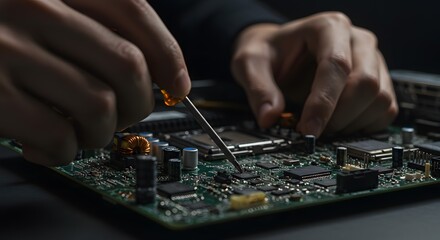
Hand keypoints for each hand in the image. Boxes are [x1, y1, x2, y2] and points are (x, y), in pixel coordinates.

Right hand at [0, 0, 190, 164]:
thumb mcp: (41, 5)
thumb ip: (92, 25)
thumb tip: (163, 74)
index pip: (134, 13)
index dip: (169, 55)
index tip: (176, 86)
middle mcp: (32, 5)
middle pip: (126, 66)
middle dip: (139, 103)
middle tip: (125, 115)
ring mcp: (6, 49)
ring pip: (99, 105)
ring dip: (102, 132)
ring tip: (84, 133)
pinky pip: (57, 134)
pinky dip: (65, 150)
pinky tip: (50, 145)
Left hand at [231, 12, 397, 136]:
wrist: (281, 52)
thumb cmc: (270, 53)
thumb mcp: (250, 63)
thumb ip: (258, 88)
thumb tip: (269, 118)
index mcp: (329, 28)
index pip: (336, 65)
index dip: (323, 103)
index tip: (307, 129)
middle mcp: (358, 41)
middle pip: (366, 84)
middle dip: (338, 116)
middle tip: (311, 130)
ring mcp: (373, 62)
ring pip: (380, 100)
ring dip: (350, 124)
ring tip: (322, 126)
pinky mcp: (380, 83)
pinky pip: (385, 111)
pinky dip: (363, 127)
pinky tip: (338, 125)